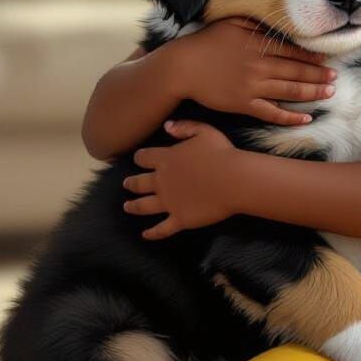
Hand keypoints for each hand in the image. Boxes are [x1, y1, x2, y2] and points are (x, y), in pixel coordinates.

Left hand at [123, 119, 247, 238]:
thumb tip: (166, 126)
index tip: (138, 159)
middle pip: (139, 183)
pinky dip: (152, 233)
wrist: (234, 180)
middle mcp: (162, 182)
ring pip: (144, 206)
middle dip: (131, 183)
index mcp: (166, 159)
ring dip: (133, 206)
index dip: (140, 158)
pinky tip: (145, 234)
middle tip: (127, 184)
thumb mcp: (205, 131)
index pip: (144, 158)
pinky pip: (161, 229)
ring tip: (127, 207)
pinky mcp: (179, 219)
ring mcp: (169, 202)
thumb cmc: (221, 153)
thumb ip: (184, 127)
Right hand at [165, 16, 336, 124]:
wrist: (183, 67)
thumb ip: (256, 22)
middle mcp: (260, 67)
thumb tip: (275, 21)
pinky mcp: (244, 105)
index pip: (293, 52)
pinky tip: (306, 117)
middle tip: (335, 78)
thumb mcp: (232, 23)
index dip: (313, 57)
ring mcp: (253, 87)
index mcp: (259, 46)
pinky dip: (290, 117)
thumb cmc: (206, 42)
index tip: (328, 59)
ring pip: (290, 92)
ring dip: (312, 92)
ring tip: (329, 92)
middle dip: (319, 75)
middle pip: (297, 72)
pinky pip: (272, 113)